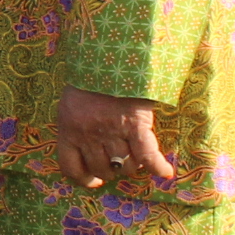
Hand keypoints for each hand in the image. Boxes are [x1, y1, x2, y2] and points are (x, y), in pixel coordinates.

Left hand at [54, 88, 174, 193]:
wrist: (109, 53)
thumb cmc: (90, 76)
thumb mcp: (72, 102)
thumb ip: (76, 125)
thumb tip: (88, 150)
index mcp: (68, 128)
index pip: (71, 168)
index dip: (84, 179)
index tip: (94, 181)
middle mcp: (88, 134)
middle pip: (102, 169)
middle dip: (111, 170)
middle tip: (119, 161)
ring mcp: (111, 131)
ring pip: (124, 165)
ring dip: (132, 165)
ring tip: (137, 156)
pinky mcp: (135, 124)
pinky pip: (147, 154)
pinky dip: (157, 166)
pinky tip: (165, 172)